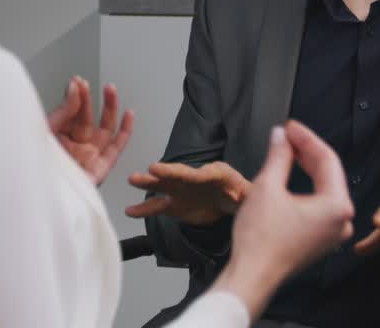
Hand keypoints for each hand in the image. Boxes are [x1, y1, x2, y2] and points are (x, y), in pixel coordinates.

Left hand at [47, 76, 133, 185]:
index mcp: (56, 140)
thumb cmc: (34, 169)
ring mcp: (87, 158)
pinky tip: (128, 115)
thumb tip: (74, 88)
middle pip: (86, 118)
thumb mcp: (46, 132)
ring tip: (110, 89)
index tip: (77, 82)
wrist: (40, 195)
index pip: (70, 113)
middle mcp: (73, 148)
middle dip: (90, 99)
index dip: (76, 96)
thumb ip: (63, 110)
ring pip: (104, 128)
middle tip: (91, 85)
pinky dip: (125, 131)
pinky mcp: (100, 169)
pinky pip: (116, 148)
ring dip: (110, 108)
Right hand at [124, 160, 250, 225]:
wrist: (234, 204)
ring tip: (133, 179)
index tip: (168, 168)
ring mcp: (183, 191)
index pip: (196, 173)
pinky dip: (144, 209)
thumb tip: (245, 194)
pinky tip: (130, 211)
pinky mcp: (176, 206)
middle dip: (164, 172)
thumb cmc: (243, 195)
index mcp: (214, 174)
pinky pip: (158, 207)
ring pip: (163, 186)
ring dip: (149, 184)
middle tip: (150, 170)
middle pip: (177, 174)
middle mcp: (194, 179)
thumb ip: (246, 193)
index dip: (181, 172)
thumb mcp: (249, 193)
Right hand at [211, 120, 354, 318]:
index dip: (306, 138)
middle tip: (287, 135)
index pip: (327, 159)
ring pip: (323, 188)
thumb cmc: (261, 242)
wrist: (252, 276)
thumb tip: (281, 137)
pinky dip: (304, 187)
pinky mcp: (320, 239)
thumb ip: (278, 156)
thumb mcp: (268, 187)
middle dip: (306, 151)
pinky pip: (318, 204)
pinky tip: (289, 176)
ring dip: (305, 167)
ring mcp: (332, 232)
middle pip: (328, 173)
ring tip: (288, 150)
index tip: (291, 127)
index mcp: (336, 206)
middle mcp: (341, 220)